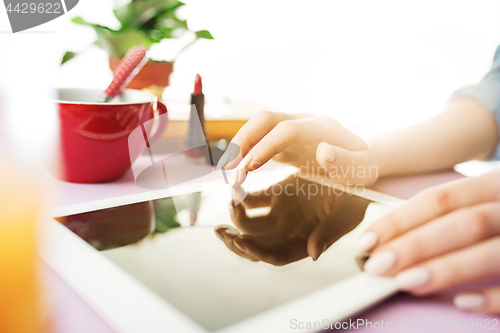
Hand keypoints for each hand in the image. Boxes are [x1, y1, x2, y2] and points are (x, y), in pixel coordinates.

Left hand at [215, 176, 369, 264]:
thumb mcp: (349, 212)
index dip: (258, 253)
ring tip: (230, 203)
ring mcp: (281, 212)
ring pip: (250, 225)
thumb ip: (330, 232)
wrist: (356, 168)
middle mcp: (289, 230)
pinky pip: (252, 200)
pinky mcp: (277, 193)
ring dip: (235, 219)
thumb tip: (313, 254)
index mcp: (305, 241)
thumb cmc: (357, 194)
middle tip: (221, 232)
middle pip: (255, 245)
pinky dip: (241, 197)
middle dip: (236, 242)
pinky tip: (236, 188)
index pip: (276, 256)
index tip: (242, 242)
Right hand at [218, 111, 377, 185]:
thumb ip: (346, 161)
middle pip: (266, 119)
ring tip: (229, 173)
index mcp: (322, 127)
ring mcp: (293, 128)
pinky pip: (260, 140)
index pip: (286, 129)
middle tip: (229, 167)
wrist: (363, 157)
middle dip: (243, 140)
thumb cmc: (364, 166)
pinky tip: (237, 171)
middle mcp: (304, 122)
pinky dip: (246, 153)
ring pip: (259, 127)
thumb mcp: (364, 169)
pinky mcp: (285, 140)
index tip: (248, 167)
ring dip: (241, 146)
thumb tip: (323, 150)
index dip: (265, 146)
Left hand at [356, 170, 499, 313]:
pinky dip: (495, 294)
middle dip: (416, 244)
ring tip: (407, 282)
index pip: (439, 199)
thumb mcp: (489, 201)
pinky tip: (464, 303)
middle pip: (463, 222)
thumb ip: (453, 215)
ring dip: (447, 268)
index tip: (366, 241)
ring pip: (492, 249)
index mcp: (496, 184)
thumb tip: (394, 239)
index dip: (400, 220)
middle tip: (378, 265)